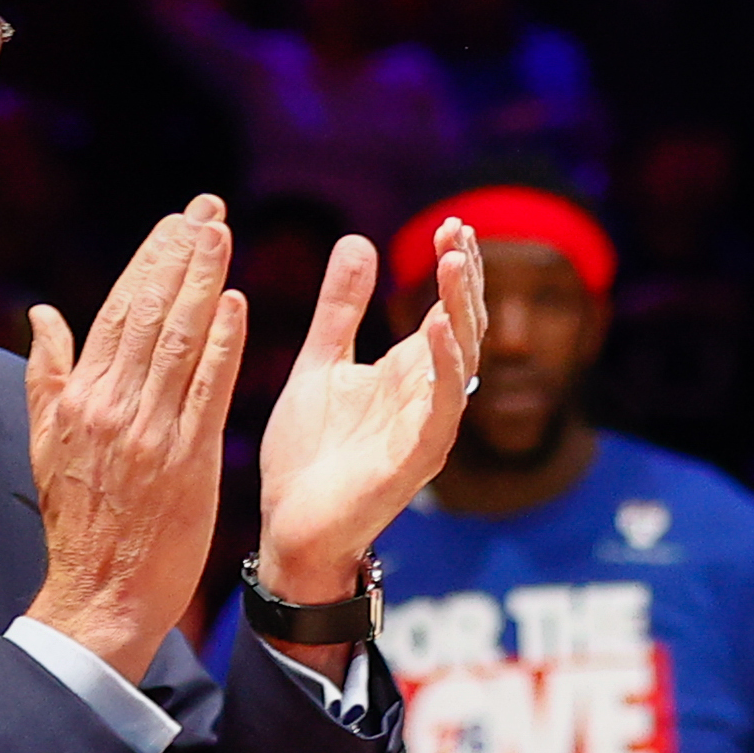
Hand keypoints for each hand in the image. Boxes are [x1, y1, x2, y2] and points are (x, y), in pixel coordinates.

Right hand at [23, 202, 249, 680]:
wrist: (102, 590)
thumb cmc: (77, 518)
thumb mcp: (46, 442)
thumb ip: (48, 374)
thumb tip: (44, 312)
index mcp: (80, 399)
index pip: (118, 311)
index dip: (149, 261)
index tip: (175, 220)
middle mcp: (113, 407)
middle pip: (150, 314)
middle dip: (181, 255)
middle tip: (208, 209)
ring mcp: (152, 432)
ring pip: (180, 341)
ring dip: (204, 283)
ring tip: (222, 235)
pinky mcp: (189, 459)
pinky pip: (208, 390)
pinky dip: (222, 345)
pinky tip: (237, 305)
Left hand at [256, 220, 484, 602]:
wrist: (288, 527)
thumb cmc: (307, 456)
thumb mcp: (321, 363)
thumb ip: (342, 309)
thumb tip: (359, 241)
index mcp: (410, 374)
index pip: (450, 311)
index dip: (456, 270)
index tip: (451, 225)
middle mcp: (429, 397)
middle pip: (465, 327)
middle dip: (465, 280)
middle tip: (457, 233)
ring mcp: (427, 428)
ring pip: (462, 360)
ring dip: (461, 311)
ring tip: (453, 264)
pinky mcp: (415, 459)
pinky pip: (441, 407)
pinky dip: (443, 365)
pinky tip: (434, 325)